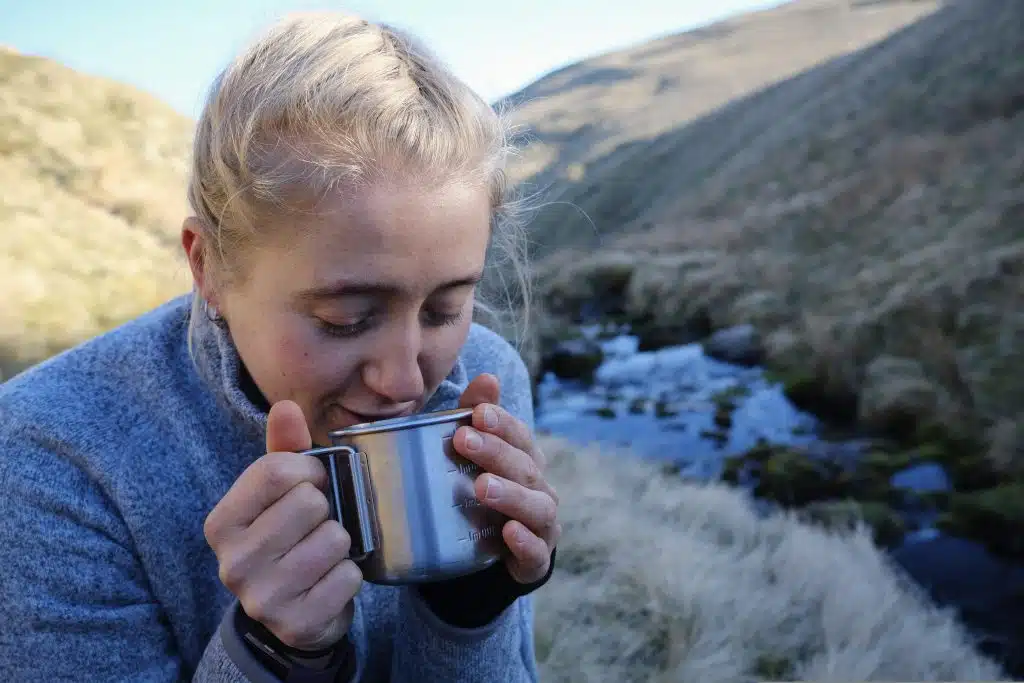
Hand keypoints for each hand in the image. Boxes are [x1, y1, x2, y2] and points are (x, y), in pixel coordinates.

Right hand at [203, 400, 362, 650]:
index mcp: (222, 523)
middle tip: (318, 526)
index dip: (312, 470)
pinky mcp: (295, 624)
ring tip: (325, 554)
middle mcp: (232, 562)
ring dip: (342, 543)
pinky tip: (331, 580)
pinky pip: (348, 577)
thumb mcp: (281, 494)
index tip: (316, 483)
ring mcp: (261, 598)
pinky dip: (351, 575)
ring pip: (334, 539)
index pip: (277, 471)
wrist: (294, 614)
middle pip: (309, 503)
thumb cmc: (290, 539)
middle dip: (328, 510)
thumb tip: (285, 407)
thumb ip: (284, 449)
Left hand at [453, 373, 560, 583]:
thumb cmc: (481, 492)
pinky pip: (536, 552)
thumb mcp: (471, 454)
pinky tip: (509, 532)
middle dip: (496, 452)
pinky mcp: (535, 560)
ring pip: (536, 507)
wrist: (490, 554)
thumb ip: (476, 416)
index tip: (478, 413)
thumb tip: (487, 378)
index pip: (521, 437)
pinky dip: (525, 542)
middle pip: (525, 467)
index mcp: (525, 460)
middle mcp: (539, 489)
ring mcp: (541, 526)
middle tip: (464, 440)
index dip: (503, 424)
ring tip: (482, 487)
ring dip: (511, 495)